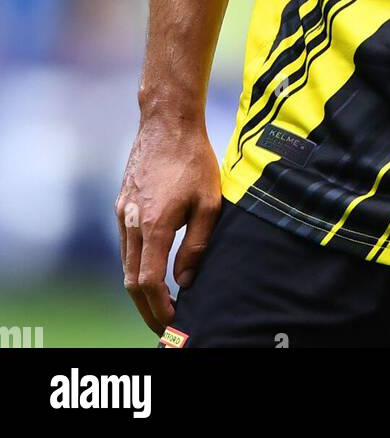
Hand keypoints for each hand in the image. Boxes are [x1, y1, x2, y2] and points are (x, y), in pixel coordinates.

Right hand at [116, 114, 221, 334]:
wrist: (167, 123)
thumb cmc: (194, 160)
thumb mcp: (209, 203)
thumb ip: (196, 245)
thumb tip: (185, 281)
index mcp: (153, 225)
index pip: (148, 283)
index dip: (159, 309)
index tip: (173, 322)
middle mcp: (131, 223)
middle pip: (131, 280)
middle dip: (146, 308)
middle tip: (164, 325)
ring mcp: (122, 213)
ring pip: (126, 263)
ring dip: (140, 288)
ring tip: (161, 303)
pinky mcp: (121, 203)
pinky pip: (126, 244)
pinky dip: (136, 264)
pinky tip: (152, 268)